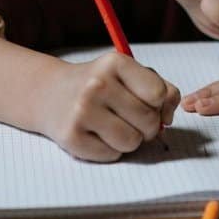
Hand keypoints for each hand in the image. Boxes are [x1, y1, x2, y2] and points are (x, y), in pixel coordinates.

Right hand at [27, 52, 180, 161]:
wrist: (50, 93)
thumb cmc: (100, 85)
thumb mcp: (129, 74)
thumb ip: (161, 89)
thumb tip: (167, 119)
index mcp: (115, 63)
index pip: (158, 94)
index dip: (158, 104)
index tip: (146, 102)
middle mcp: (97, 85)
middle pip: (148, 121)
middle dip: (146, 126)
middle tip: (130, 118)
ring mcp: (82, 112)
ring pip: (132, 142)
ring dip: (130, 140)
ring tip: (114, 126)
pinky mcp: (71, 137)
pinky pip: (111, 155)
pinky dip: (110, 150)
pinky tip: (97, 134)